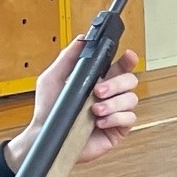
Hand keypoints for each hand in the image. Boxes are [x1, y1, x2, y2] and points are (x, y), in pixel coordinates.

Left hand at [7, 42, 139, 167]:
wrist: (45, 137)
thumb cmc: (47, 110)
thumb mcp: (52, 79)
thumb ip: (67, 58)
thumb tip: (81, 40)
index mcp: (98, 80)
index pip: (120, 67)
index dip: (128, 60)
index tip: (128, 56)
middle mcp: (110, 95)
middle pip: (130, 80)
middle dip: (116, 84)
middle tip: (98, 90)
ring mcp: (115, 112)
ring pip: (131, 99)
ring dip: (113, 103)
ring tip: (95, 109)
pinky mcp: (117, 129)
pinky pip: (129, 119)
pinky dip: (115, 118)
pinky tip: (99, 122)